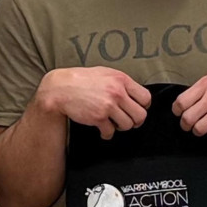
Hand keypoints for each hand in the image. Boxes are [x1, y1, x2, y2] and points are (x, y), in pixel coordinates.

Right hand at [34, 67, 150, 138]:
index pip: (146, 98)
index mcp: (121, 79)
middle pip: (140, 115)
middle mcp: (117, 92)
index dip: (143, 106)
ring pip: (128, 125)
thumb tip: (134, 94)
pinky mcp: (98, 117)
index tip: (137, 109)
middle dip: (135, 120)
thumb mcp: (105, 73)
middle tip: (128, 120)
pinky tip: (103, 129)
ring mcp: (108, 106)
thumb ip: (121, 83)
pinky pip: (111, 132)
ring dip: (121, 127)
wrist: (60, 88)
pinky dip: (107, 133)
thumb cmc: (81, 80)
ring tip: (113, 123)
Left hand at [173, 71, 206, 137]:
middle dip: (186, 125)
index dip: (177, 111)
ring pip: (199, 128)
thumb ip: (200, 89)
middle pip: (188, 118)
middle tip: (189, 125)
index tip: (180, 113)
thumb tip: (185, 103)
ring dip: (198, 131)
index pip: (181, 102)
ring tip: (202, 127)